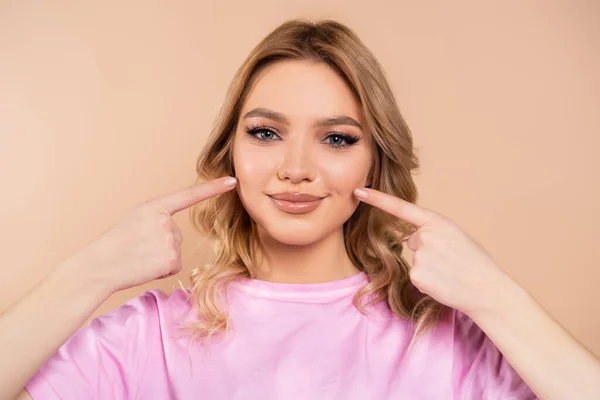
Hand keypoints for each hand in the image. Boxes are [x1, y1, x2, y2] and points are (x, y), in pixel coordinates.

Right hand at [66, 176, 236, 293]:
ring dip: (160, 258)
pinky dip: (162, 269)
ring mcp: (170, 239)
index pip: (188, 195)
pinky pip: (174, 265)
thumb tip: (173, 235)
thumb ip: (157, 220)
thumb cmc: (114, 245)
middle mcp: (165, 220)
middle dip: (160, 245)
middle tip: (137, 248)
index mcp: (154, 207)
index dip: (212, 188)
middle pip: (177, 235)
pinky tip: (145, 266)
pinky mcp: (172, 258)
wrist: (99, 266)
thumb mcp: (135, 221)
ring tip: (139, 257)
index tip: (232, 181)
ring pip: (175, 251)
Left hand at [353, 187, 511, 316]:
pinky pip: (417, 276)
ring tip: (450, 272)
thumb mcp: (457, 236)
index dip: (378, 199)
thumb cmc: (476, 263)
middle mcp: (425, 236)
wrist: (487, 289)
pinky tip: (444, 282)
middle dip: (427, 250)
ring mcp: (420, 256)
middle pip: (413, 241)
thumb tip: (416, 238)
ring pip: (416, 259)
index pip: (402, 208)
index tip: (358, 191)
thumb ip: (435, 231)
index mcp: (437, 222)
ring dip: (429, 267)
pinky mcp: (417, 275)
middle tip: (450, 260)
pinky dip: (428, 281)